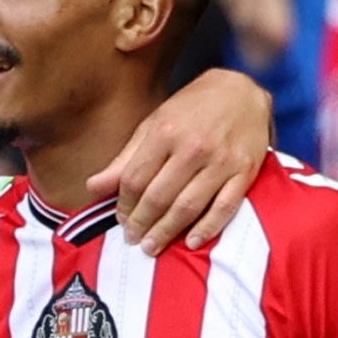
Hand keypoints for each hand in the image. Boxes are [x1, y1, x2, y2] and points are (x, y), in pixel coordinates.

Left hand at [88, 68, 271, 253]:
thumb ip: (124, 159)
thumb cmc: (192, 108)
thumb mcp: (153, 124)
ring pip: (188, 206)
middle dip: (142, 223)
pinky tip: (191, 242)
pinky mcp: (245, 171)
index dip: (124, 205)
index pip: (135, 180)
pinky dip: (207, 228)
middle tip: (133, 239)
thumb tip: (92, 187)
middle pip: (158, 197)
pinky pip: (225, 207)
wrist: (242, 90)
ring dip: (167, 231)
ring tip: (152, 246)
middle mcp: (193, 148)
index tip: (121, 219)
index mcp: (165, 132)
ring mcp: (221, 161)